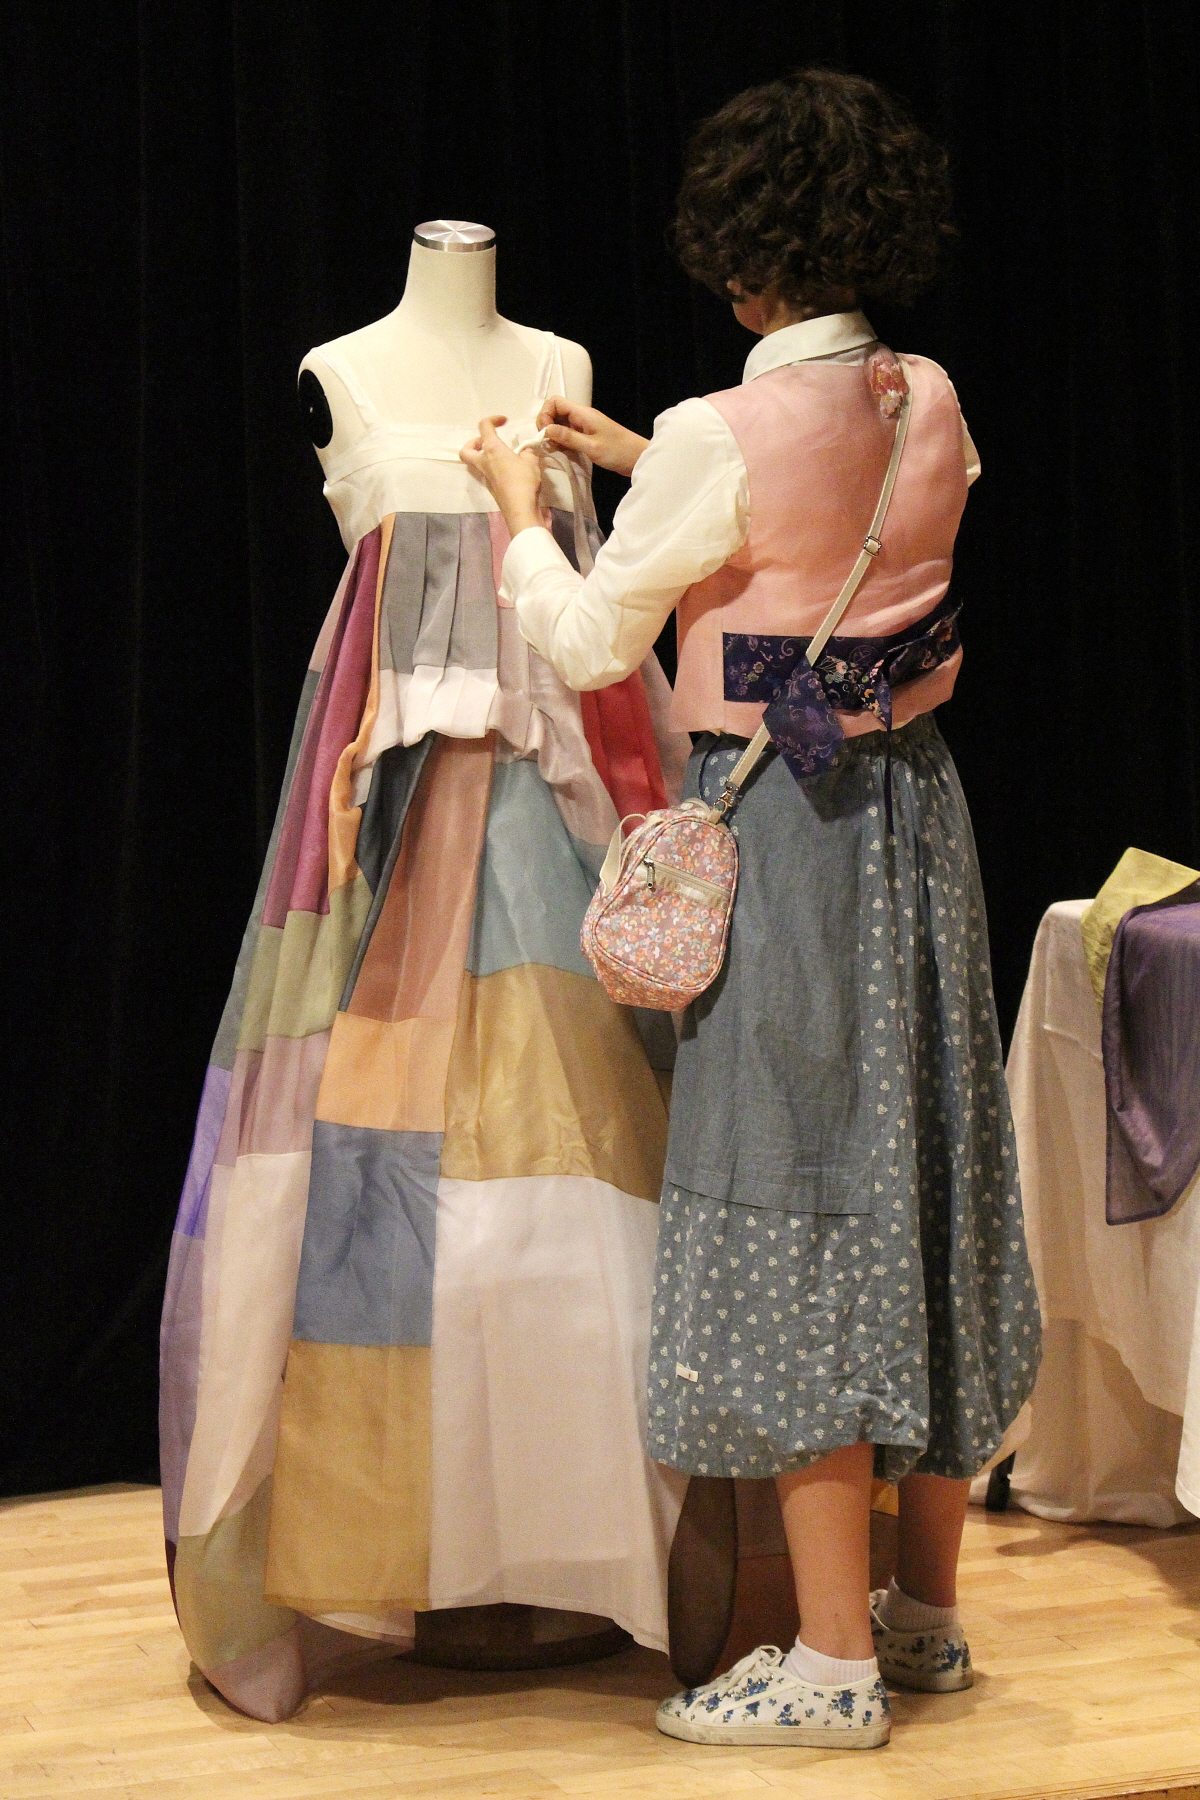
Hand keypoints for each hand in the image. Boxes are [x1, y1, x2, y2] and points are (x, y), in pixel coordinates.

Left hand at [460, 416, 544, 535]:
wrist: (520, 509)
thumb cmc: (524, 481)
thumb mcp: (531, 461)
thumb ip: (527, 453)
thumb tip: (525, 453)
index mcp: (492, 450)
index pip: (484, 427)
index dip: (492, 419)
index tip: (504, 421)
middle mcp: (484, 462)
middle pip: (466, 450)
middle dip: (473, 443)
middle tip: (487, 442)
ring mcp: (486, 478)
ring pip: (476, 464)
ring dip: (484, 457)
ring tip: (502, 456)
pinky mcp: (492, 489)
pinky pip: (488, 474)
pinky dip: (495, 469)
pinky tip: (510, 471)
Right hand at [536, 396, 648, 476]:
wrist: (638, 458)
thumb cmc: (617, 451)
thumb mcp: (591, 446)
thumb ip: (568, 437)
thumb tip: (546, 430)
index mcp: (582, 413)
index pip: (555, 402)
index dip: (545, 415)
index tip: (545, 433)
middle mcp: (581, 416)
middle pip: (555, 412)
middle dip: (547, 426)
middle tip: (547, 443)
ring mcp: (583, 426)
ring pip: (560, 424)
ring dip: (553, 435)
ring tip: (554, 449)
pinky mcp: (586, 436)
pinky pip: (567, 434)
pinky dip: (561, 441)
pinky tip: (563, 452)